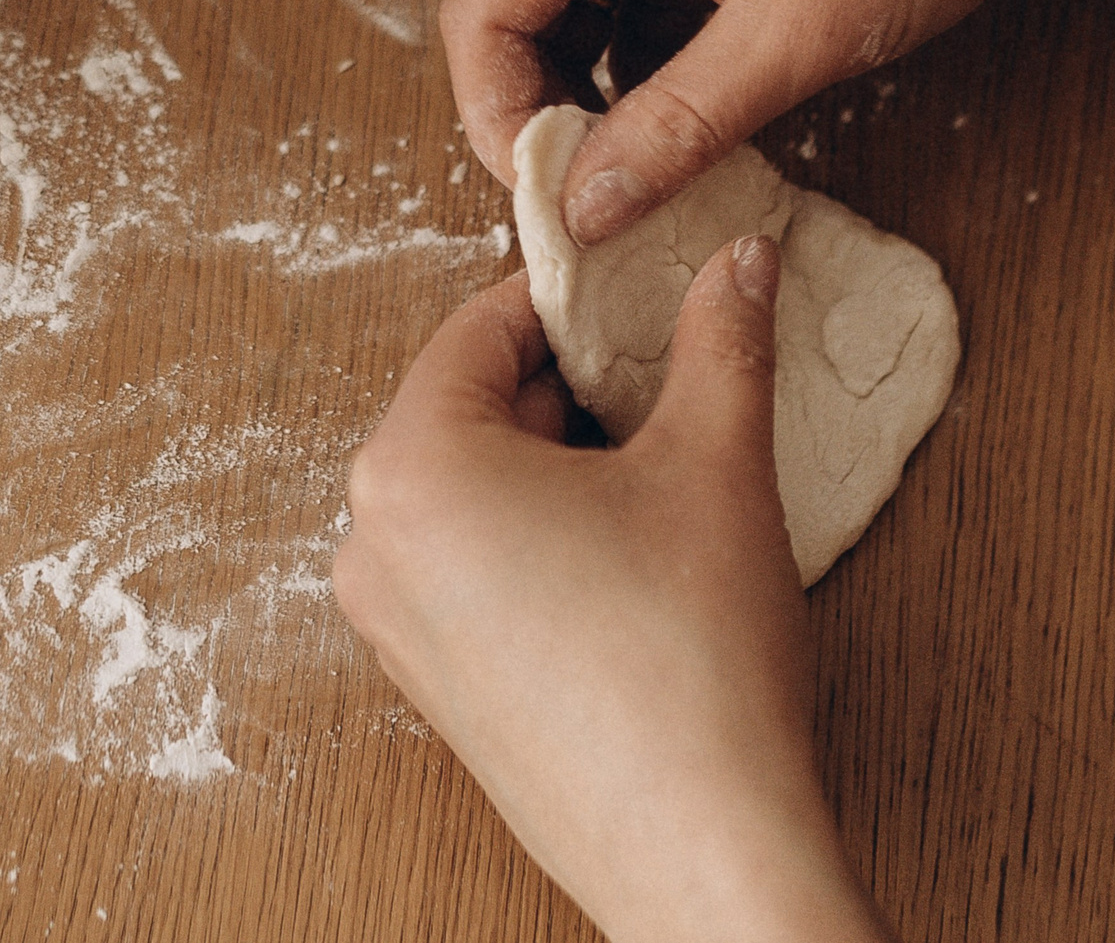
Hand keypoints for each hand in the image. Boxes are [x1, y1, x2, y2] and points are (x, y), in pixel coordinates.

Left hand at [337, 248, 894, 942]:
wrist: (704, 857)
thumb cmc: (690, 666)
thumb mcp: (717, 461)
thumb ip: (723, 337)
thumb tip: (740, 256)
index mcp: (411, 468)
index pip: (481, 329)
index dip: (570, 300)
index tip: (635, 289)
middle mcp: (373, 544)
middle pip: (473, 407)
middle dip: (571, 387)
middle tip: (664, 378)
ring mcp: (395, 628)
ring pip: (476, 488)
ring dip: (562, 463)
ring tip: (660, 474)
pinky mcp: (435, 689)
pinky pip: (474, 567)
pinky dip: (542, 537)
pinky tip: (632, 557)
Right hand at [443, 0, 1087, 241]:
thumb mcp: (794, 33)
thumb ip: (676, 128)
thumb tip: (582, 213)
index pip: (484, 6)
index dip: (499, 119)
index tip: (551, 207)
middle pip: (513, 3)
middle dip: (544, 111)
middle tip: (593, 205)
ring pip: (564, 4)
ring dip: (593, 93)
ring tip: (645, 173)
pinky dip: (641, 62)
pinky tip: (686, 122)